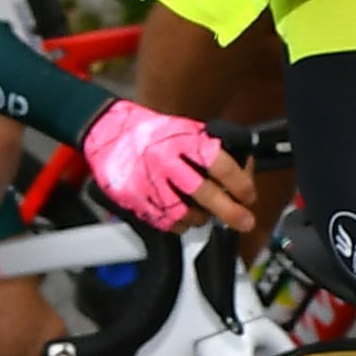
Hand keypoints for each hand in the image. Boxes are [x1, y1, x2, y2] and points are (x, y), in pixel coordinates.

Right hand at [79, 99, 241, 230]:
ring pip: (184, 213)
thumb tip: (241, 175)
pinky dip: (178, 225)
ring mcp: (148, 181)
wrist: (107, 131)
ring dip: (202, 219)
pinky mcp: (133, 198)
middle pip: (204, 193)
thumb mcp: (185, 130)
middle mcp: (166, 161)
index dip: (240, 183)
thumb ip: (209, 150)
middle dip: (230, 211)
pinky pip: (163, 221)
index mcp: (183, 141)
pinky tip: (184, 220)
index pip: (220, 165)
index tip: (248, 195)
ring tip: (206, 217)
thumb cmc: (152, 133)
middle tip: (245, 221)